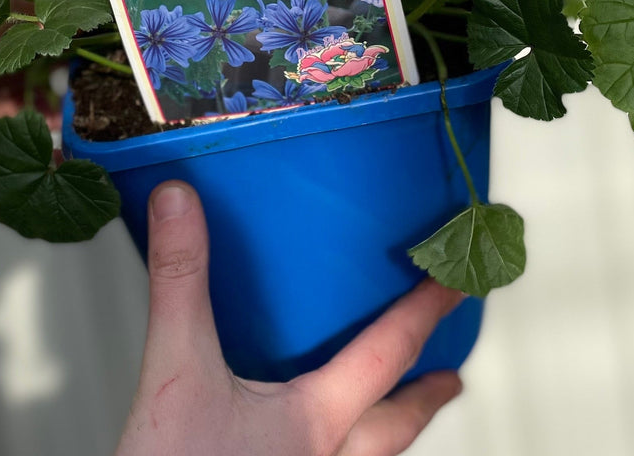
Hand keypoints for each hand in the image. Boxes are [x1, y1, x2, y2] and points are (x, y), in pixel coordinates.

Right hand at [117, 181, 462, 455]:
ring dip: (385, 437)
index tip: (457, 288)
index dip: (424, 314)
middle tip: (453, 378)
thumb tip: (179, 202)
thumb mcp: (175, 369)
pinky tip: (311, 448)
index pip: (388, 355)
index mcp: (316, 422)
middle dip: (426, 398)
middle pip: (395, 429)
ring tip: (387, 418)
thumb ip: (180, 281)